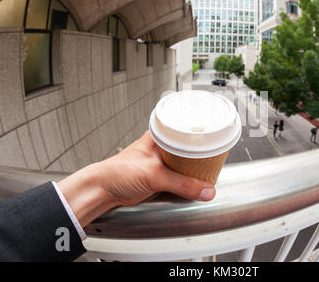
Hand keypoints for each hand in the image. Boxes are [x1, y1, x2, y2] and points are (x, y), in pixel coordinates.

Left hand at [58, 131, 215, 227]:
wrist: (103, 191)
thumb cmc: (117, 172)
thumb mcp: (155, 175)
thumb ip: (182, 184)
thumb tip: (205, 189)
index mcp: (158, 137)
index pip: (184, 129)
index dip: (199, 132)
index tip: (215, 136)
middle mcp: (159, 147)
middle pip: (187, 146)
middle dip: (200, 152)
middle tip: (215, 155)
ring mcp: (159, 162)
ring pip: (183, 162)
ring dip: (194, 167)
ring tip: (208, 168)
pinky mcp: (159, 176)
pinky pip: (178, 175)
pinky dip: (187, 179)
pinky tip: (193, 181)